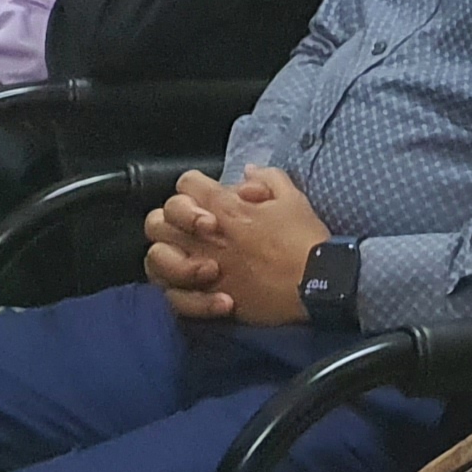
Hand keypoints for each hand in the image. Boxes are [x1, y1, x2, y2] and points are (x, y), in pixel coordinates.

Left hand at [141, 164, 330, 324]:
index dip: (196, 187)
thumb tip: (247, 172)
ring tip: (188, 256)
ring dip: (168, 253)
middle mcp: (206, 237)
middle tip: (193, 227)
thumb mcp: (292, 198)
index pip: (186, 183)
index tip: (212, 197)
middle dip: (172, 218)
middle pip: (159, 217)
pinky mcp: (206, 299)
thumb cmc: (305, 241)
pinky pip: (170, 294)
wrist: (316, 285)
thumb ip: (268, 178)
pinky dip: (176, 290)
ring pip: (155, 255)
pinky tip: (193, 286)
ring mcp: (202, 269)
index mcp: (225, 207)